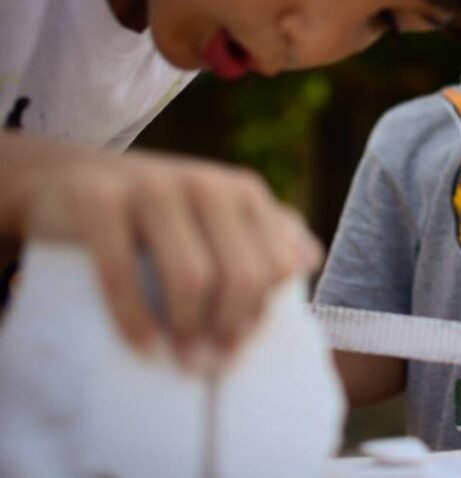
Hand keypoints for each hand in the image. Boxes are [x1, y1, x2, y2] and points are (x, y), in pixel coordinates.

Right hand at [21, 148, 321, 366]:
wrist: (65, 183)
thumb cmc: (155, 216)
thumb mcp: (216, 218)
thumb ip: (266, 234)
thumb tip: (308, 261)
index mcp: (243, 190)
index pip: (278, 265)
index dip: (262, 312)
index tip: (238, 344)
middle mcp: (205, 183)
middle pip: (242, 276)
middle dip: (230, 329)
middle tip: (209, 363)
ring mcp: (151, 187)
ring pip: (192, 277)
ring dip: (188, 331)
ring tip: (181, 359)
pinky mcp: (98, 201)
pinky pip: (123, 274)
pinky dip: (135, 321)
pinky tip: (144, 347)